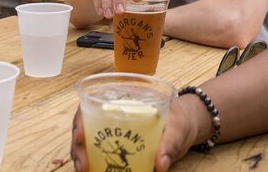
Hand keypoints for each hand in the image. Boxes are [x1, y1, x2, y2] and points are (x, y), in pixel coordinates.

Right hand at [71, 97, 204, 171]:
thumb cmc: (181, 118)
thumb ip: (170, 143)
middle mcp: (113, 117)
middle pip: (85, 129)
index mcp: (123, 102)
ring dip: (83, 159)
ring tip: (85, 171)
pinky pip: (102, 157)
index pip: (91, 106)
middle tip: (82, 165)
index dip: (80, 121)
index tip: (79, 138)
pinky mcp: (120, 150)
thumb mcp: (178, 127)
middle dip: (78, 148)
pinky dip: (95, 165)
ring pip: (89, 145)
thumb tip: (160, 164)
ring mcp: (115, 134)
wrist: (189, 128)